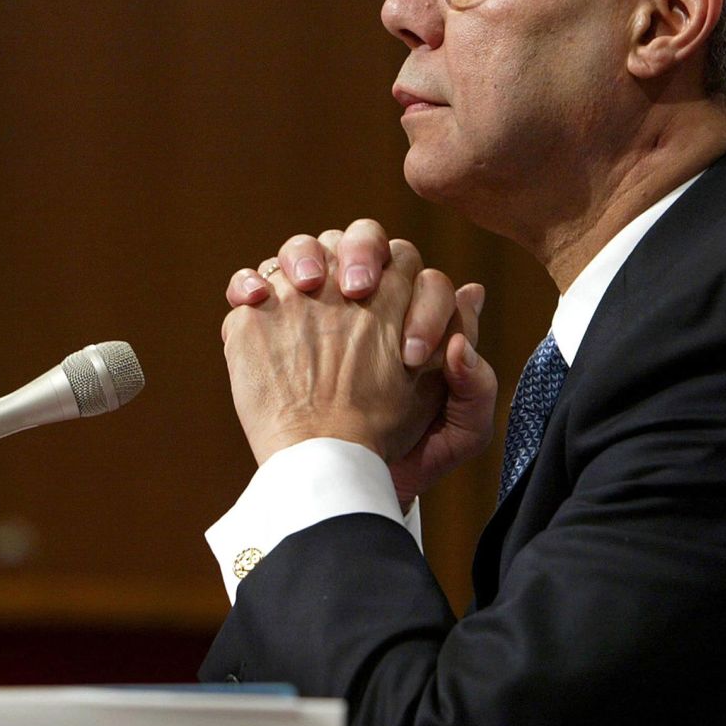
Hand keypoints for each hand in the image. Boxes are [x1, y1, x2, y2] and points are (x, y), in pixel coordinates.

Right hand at [224, 221, 496, 505]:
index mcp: (411, 315)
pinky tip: (252, 301)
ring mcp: (308, 307)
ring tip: (304, 284)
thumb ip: (478, 380)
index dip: (424, 305)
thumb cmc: (405, 456)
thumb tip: (473, 304)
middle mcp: (360, 300)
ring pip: (303, 249)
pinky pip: (250, 285)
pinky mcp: (263, 324)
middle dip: (360, 252)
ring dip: (302, 253)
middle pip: (359, 241)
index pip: (422, 276)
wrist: (340, 484)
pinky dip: (247, 282)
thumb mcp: (459, 431)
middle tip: (356, 291)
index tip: (413, 357)